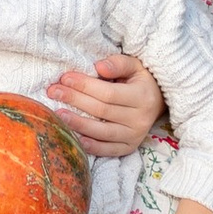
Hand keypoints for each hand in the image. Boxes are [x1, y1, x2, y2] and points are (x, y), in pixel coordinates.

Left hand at [49, 51, 165, 155]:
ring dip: (78, 124)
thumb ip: (118, 63)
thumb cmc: (141, 81)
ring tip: (58, 114)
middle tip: (54, 92)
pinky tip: (74, 137)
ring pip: (102, 132)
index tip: (65, 78)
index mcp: (142, 97)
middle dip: (75, 100)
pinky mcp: (129, 147)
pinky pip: (107, 150)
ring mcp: (135, 136)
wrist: (158, 102)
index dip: (85, 86)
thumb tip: (98, 66)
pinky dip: (90, 146)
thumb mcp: (135, 66)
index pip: (108, 93)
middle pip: (101, 111)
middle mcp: (140, 119)